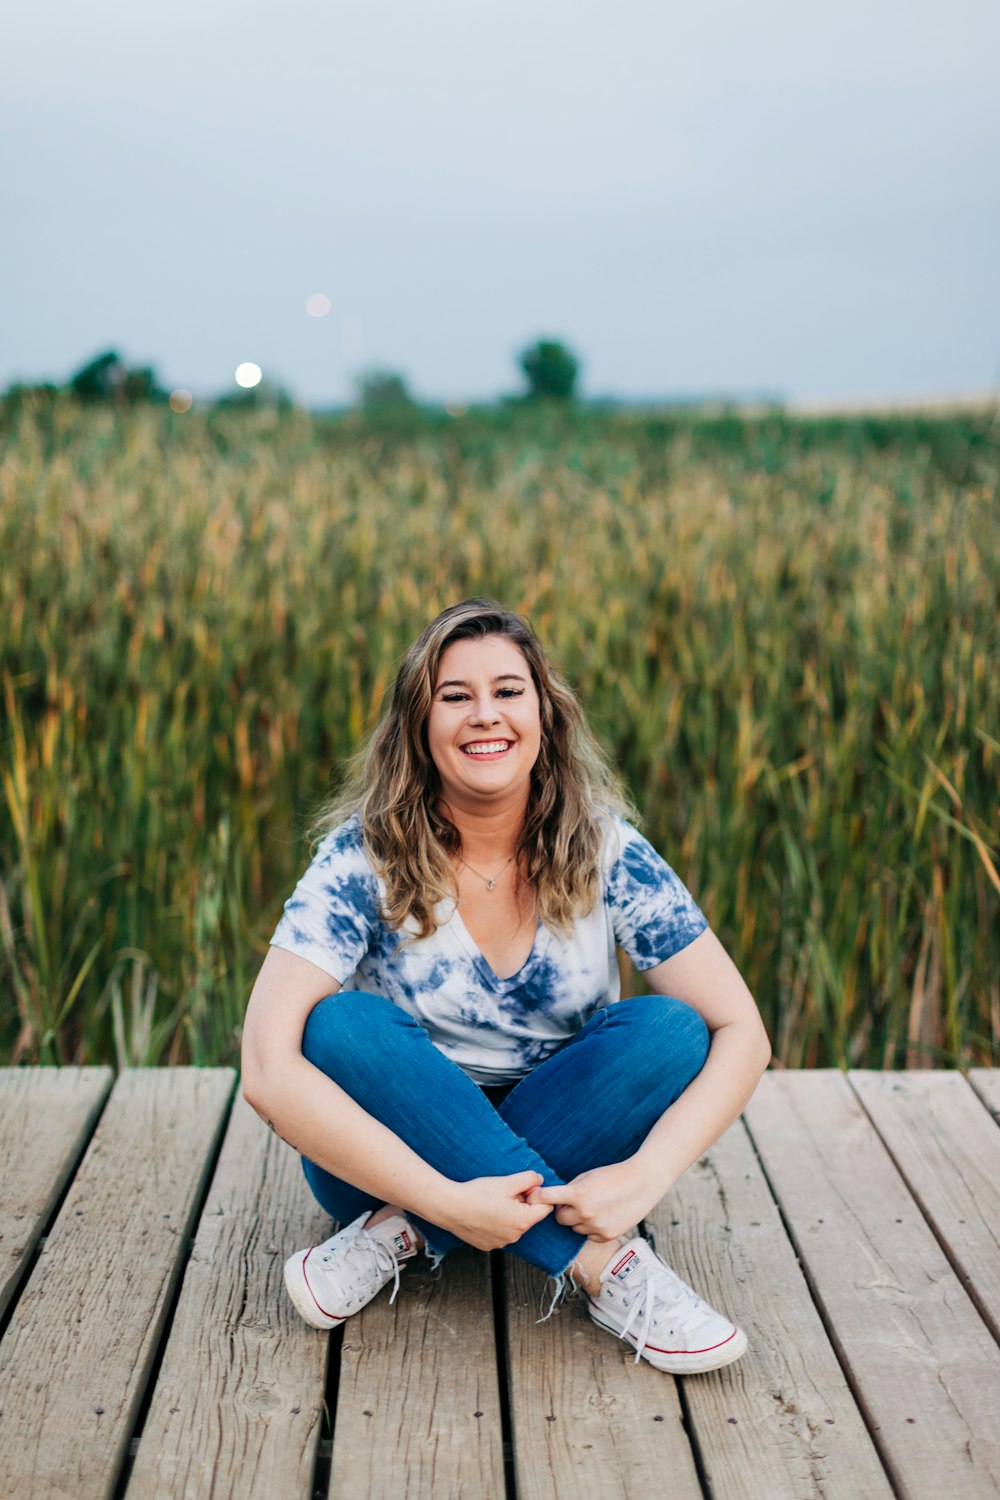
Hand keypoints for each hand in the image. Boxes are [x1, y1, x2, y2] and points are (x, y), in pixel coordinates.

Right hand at [435, 1170, 553, 1250]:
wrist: (449, 1207)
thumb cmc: (477, 1194)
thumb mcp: (507, 1182)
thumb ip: (528, 1179)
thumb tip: (540, 1180)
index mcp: (522, 1221)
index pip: (545, 1208)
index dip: (535, 1194)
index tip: (520, 1188)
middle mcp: (514, 1237)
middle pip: (529, 1216)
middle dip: (521, 1203)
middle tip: (503, 1193)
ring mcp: (500, 1243)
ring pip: (514, 1224)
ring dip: (509, 1213)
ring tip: (491, 1202)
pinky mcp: (488, 1245)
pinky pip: (500, 1232)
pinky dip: (496, 1222)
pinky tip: (483, 1213)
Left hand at [529, 1159, 665, 1241]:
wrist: (642, 1182)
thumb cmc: (614, 1175)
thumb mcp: (588, 1176)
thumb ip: (570, 1189)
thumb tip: (554, 1199)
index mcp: (578, 1194)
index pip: (546, 1199)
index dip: (536, 1198)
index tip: (530, 1197)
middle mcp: (585, 1212)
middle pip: (560, 1218)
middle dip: (564, 1211)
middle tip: (574, 1202)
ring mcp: (596, 1226)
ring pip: (575, 1229)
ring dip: (579, 1220)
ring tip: (595, 1207)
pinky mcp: (607, 1236)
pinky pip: (589, 1236)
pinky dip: (592, 1228)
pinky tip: (604, 1216)